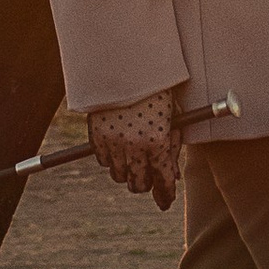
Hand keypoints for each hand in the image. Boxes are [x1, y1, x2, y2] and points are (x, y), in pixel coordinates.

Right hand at [87, 85, 184, 209]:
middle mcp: (134, 146)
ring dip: (127, 171)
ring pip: (119, 176)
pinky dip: (110, 158)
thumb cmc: (156, 90)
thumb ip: (172, 146)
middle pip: (138, 184)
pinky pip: (103, 161)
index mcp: (157, 141)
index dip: (165, 195)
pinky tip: (117, 145)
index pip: (163, 180)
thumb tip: (171, 176)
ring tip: (131, 157)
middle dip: (145, 184)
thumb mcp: (172, 116)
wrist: (127, 66)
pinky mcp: (96, 136)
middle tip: (147, 176)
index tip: (165, 202)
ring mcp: (113, 142)